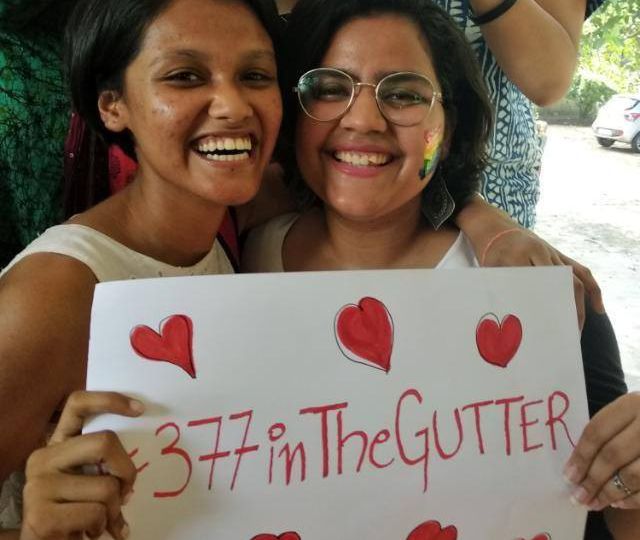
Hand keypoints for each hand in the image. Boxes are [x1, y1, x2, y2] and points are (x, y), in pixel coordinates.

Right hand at [21, 391, 143, 539]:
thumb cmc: (76, 510)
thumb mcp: (88, 478)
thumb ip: (103, 461)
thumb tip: (139, 459)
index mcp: (56, 444)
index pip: (78, 405)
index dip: (110, 400)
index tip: (140, 409)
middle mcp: (42, 459)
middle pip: (105, 442)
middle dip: (127, 470)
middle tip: (128, 491)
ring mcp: (38, 486)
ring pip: (106, 486)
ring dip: (115, 509)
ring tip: (104, 519)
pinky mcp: (41, 516)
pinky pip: (96, 513)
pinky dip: (103, 526)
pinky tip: (90, 531)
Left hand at [480, 227, 604, 329]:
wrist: (496, 229)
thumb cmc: (490, 254)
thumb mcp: (488, 269)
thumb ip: (496, 288)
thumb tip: (504, 319)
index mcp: (520, 255)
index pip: (537, 284)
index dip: (542, 305)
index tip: (543, 327)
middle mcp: (541, 252)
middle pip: (561, 284)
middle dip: (566, 310)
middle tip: (564, 335)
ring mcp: (554, 253)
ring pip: (574, 279)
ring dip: (579, 305)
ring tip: (576, 329)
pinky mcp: (561, 255)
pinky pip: (582, 271)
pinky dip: (593, 289)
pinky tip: (598, 308)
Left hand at [563, 392, 639, 510]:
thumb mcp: (629, 413)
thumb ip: (607, 432)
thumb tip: (576, 466)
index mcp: (632, 404)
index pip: (597, 431)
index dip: (580, 456)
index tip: (568, 476)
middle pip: (613, 454)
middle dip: (592, 479)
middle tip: (577, 497)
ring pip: (632, 475)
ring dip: (609, 493)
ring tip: (593, 503)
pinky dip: (633, 499)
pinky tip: (618, 503)